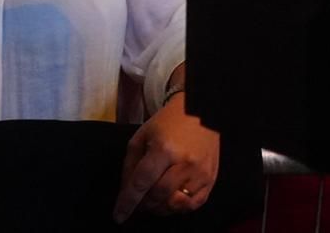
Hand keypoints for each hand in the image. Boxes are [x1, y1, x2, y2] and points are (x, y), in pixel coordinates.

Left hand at [113, 93, 219, 221]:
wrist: (199, 114)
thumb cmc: (166, 123)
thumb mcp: (141, 136)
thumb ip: (131, 163)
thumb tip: (126, 190)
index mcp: (163, 149)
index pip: (141, 182)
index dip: (128, 202)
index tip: (118, 216)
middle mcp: (184, 164)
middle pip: (158, 195)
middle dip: (143, 204)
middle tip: (137, 203)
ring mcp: (200, 174)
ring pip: (176, 204)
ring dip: (159, 208)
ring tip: (151, 202)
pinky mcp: (211, 180)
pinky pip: (194, 205)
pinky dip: (178, 208)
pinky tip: (169, 201)